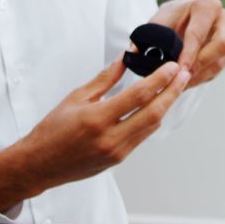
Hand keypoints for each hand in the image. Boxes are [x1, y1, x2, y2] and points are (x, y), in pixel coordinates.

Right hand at [0, 55, 190, 212]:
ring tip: (175, 87)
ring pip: (152, 126)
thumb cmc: (52, 131)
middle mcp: (110, 137)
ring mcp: (117, 151)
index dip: (160, 79)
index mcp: (97, 118)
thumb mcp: (76, 98)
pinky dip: (152, 119)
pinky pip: (142, 136)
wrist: (40, 164)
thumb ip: (104, 79)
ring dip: (166, 105)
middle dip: (172, 92)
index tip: (172, 66)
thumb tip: (124, 59)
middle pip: (154, 112)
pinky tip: (157, 106)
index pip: (138, 96)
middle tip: (184, 75)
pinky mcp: (118, 159)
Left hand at [150, 0, 224, 85]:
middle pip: (222, 46)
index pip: (199, 33)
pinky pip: (219, 69)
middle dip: (201, 65)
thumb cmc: (171, 18)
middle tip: (181, 78)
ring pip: (222, 61)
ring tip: (179, 84)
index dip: (189, 54)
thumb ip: (146, 37)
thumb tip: (132, 55)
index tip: (177, 69)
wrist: (184, 17)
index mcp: (207, 5)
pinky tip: (185, 82)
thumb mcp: (158, 22)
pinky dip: (202, 78)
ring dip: (200, 75)